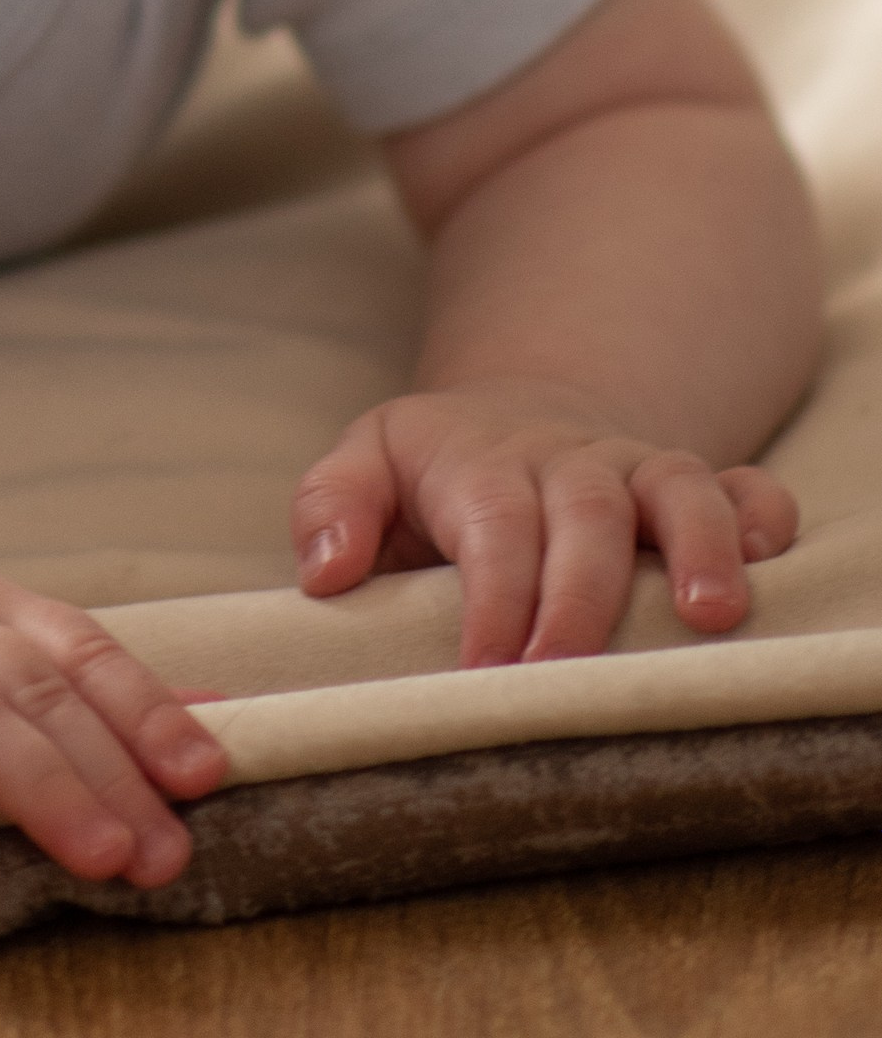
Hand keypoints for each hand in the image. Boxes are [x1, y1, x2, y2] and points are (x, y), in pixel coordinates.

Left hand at [293, 381, 798, 664]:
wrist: (517, 416)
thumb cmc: (436, 468)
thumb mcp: (367, 459)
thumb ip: (331, 504)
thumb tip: (326, 573)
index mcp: (482, 462)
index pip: (492, 524)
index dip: (493, 598)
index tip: (483, 674)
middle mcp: (568, 462)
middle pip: (586, 515)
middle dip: (581, 600)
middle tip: (565, 679)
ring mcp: (636, 471)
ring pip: (677, 491)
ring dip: (696, 547)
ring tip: (705, 617)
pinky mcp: (691, 487)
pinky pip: (745, 486)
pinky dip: (761, 517)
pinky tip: (769, 561)